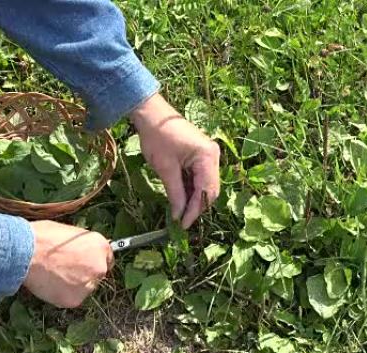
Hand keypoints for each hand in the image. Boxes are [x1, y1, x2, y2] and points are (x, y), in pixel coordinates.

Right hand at [23, 221, 112, 307]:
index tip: (85, 263)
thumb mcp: (68, 232)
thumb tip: (81, 251)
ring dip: (73, 285)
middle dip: (84, 273)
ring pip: (84, 288)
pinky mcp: (75, 300)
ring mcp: (89, 285)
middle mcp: (99, 266)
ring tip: (53, 275)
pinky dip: (61, 294)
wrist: (25, 253)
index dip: (93, 260)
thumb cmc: (41, 237)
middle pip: (97, 275)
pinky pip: (71, 298)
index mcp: (100, 245)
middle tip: (64, 269)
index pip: (107, 258)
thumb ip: (81, 245)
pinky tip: (49, 284)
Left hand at [130, 93, 220, 227]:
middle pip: (210, 190)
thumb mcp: (165, 168)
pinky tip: (180, 197)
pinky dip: (191, 189)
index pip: (206, 191)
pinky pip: (200, 177)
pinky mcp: (202, 155)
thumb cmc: (157, 137)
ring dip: (193, 198)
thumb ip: (175, 193)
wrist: (153, 115)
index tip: (182, 224)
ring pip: (206, 185)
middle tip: (181, 220)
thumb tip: (178, 215)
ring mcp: (209, 155)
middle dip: (196, 206)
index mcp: (207, 157)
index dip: (195, 210)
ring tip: (179, 211)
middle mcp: (213, 156)